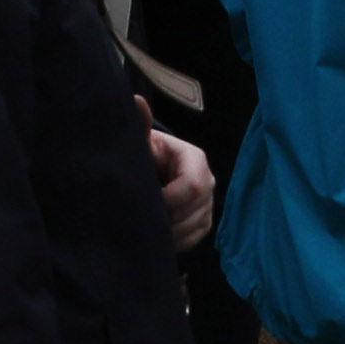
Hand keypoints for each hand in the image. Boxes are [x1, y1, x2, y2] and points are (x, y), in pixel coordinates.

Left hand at [147, 129, 218, 249]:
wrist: (156, 166)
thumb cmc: (148, 152)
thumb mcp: (145, 140)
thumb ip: (141, 125)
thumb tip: (135, 102)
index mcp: (196, 160)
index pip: (193, 186)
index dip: (170, 199)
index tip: (147, 202)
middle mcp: (209, 182)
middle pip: (194, 210)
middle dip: (168, 218)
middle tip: (143, 220)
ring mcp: (209, 204)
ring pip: (194, 227)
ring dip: (170, 233)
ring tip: (147, 229)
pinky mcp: (204, 222)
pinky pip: (194, 239)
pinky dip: (175, 241)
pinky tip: (157, 237)